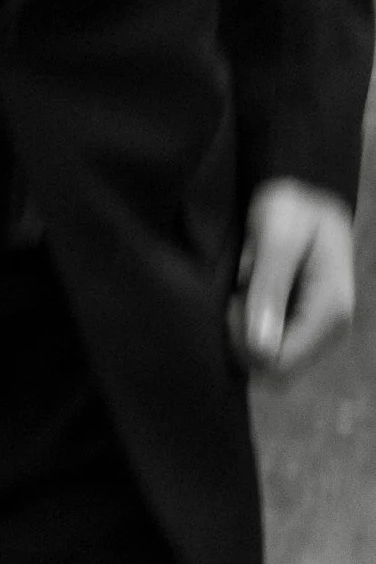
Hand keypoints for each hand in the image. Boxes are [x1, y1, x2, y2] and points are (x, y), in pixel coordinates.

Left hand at [228, 179, 355, 380]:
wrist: (304, 197)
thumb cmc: (293, 210)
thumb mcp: (277, 237)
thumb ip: (270, 289)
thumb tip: (261, 347)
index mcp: (330, 311)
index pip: (280, 363)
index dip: (245, 341)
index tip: (233, 305)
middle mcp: (330, 329)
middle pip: (275, 366)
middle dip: (244, 338)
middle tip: (235, 298)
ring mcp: (318, 329)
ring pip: (271, 357)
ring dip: (246, 332)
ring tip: (242, 294)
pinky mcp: (305, 323)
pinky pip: (272, 343)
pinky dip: (251, 326)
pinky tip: (247, 299)